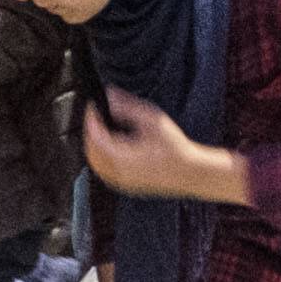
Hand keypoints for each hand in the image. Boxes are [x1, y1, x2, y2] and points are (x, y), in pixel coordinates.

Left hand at [83, 86, 240, 204]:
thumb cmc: (176, 148)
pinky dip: (101, 156)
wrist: (190, 172)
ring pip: (95, 163)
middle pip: (90, 152)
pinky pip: (104, 171)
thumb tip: (110, 96)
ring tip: (102, 127)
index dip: (91, 118)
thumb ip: (128, 108)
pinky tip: (111, 145)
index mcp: (122, 158)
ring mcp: (121, 181)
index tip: (93, 105)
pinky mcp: (125, 185)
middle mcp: (118, 173)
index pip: (95, 136)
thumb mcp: (153, 120)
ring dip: (94, 144)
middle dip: (90, 131)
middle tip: (95, 114)